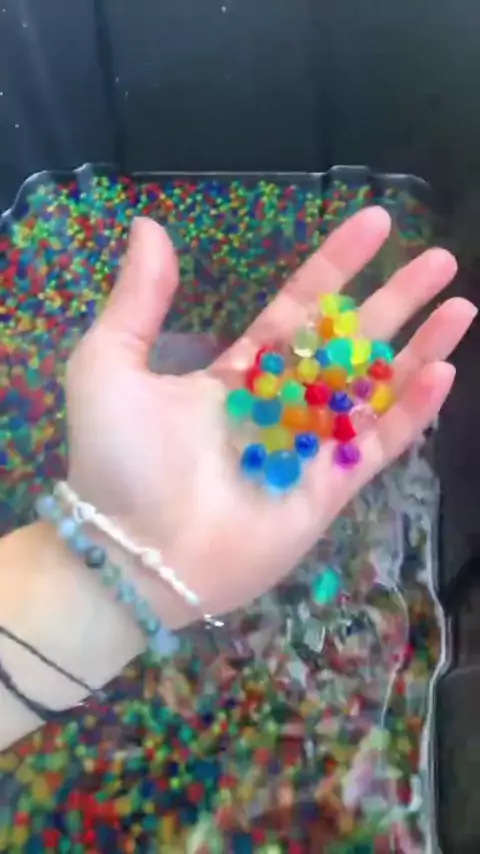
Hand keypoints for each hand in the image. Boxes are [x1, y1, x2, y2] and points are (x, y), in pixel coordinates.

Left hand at [66, 211, 475, 627]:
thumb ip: (138, 298)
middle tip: (439, 260)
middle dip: (395, 300)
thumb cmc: (118, 459)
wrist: (132, 551)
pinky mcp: (329, 489)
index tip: (375, 223)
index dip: (337, 266)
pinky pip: (378, 443)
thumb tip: (151, 225)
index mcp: (237, 373)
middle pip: (350, 342)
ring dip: (418, 349)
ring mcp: (309, 447)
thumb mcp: (111, 363)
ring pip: (375, 388)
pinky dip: (411, 410)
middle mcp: (280, 404)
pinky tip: (443, 370)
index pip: (298, 308)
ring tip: (462, 307)